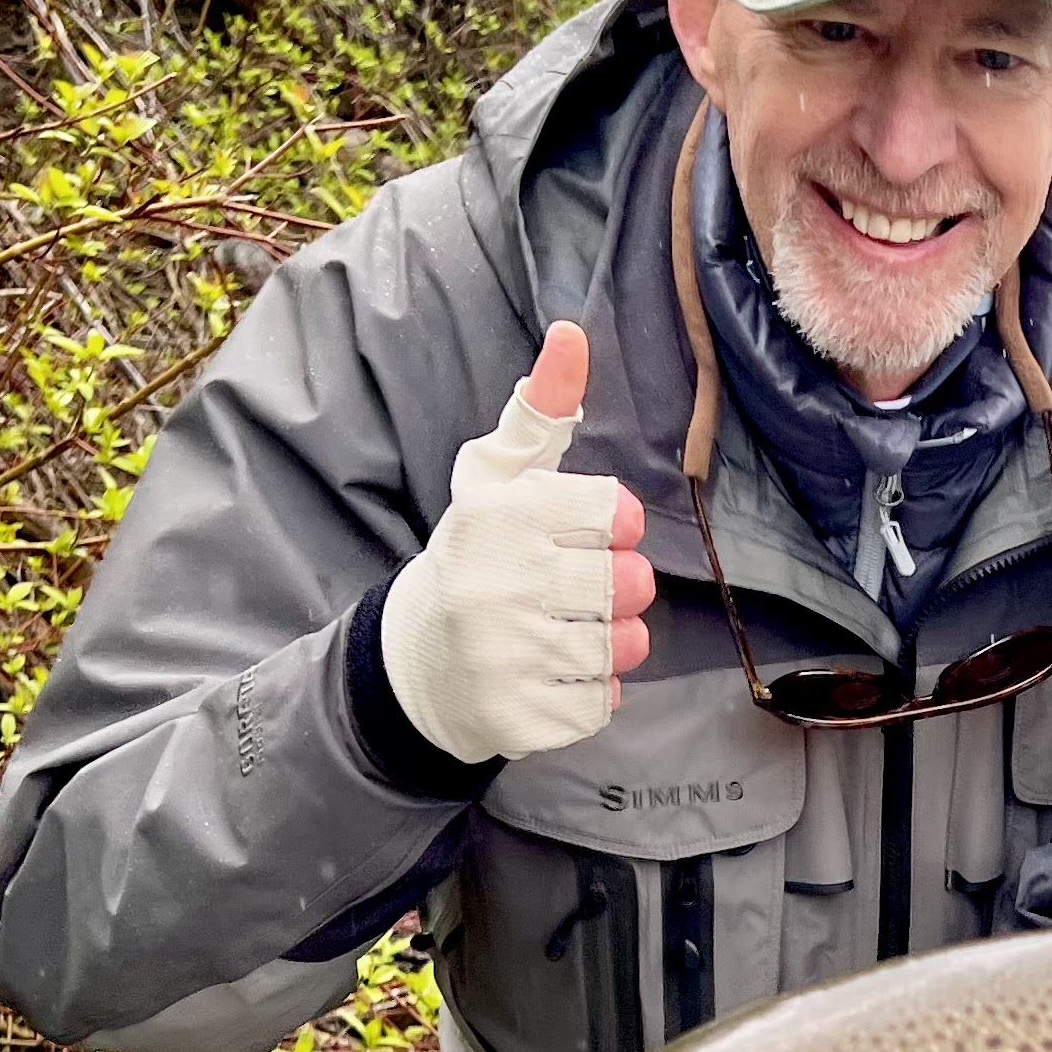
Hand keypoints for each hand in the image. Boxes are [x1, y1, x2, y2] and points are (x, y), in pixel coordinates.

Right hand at [378, 322, 655, 762]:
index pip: (617, 513)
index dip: (610, 526)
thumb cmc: (480, 552)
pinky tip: (549, 677)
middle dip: (616, 590)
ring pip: (624, 647)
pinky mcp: (517, 719)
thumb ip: (542, 408)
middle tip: (569, 591)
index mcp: (498, 515)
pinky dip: (590, 695)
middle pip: (631, 584)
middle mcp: (496, 584)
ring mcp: (504, 657)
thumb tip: (573, 332)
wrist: (421, 658)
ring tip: (560, 633)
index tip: (577, 533)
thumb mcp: (499, 475)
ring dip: (608, 643)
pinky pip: (602, 706)